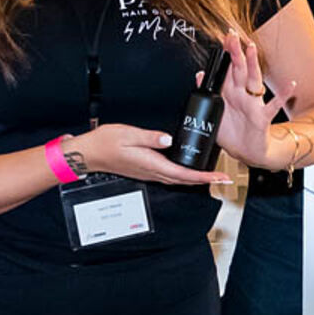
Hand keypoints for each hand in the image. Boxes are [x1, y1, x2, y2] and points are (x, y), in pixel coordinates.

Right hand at [62, 123, 231, 185]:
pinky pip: (170, 176)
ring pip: (178, 180)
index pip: (183, 174)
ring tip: (211, 175)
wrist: (90, 153)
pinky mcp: (146, 170)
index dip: (203, 177)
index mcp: (151, 163)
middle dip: (205, 180)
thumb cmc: (105, 142)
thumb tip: (168, 139)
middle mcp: (152, 172)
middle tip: (223, 178)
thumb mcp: (128, 134)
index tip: (218, 177)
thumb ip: (149, 137)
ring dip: (196, 179)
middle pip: (184, 180)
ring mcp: (149, 173)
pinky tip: (188, 170)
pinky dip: (184, 176)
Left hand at [214, 31, 296, 167]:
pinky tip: (291, 84)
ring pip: (253, 81)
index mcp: (229, 94)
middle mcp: (242, 96)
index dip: (226, 53)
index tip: (225, 37)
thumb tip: (199, 74)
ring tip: (252, 49)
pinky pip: (273, 105)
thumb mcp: (215, 112)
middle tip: (232, 35)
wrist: (245, 153)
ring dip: (252, 64)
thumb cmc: (232, 134)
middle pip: (238, 70)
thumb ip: (207, 93)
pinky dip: (283, 95)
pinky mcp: (262, 118)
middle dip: (235, 52)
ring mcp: (253, 105)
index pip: (228, 69)